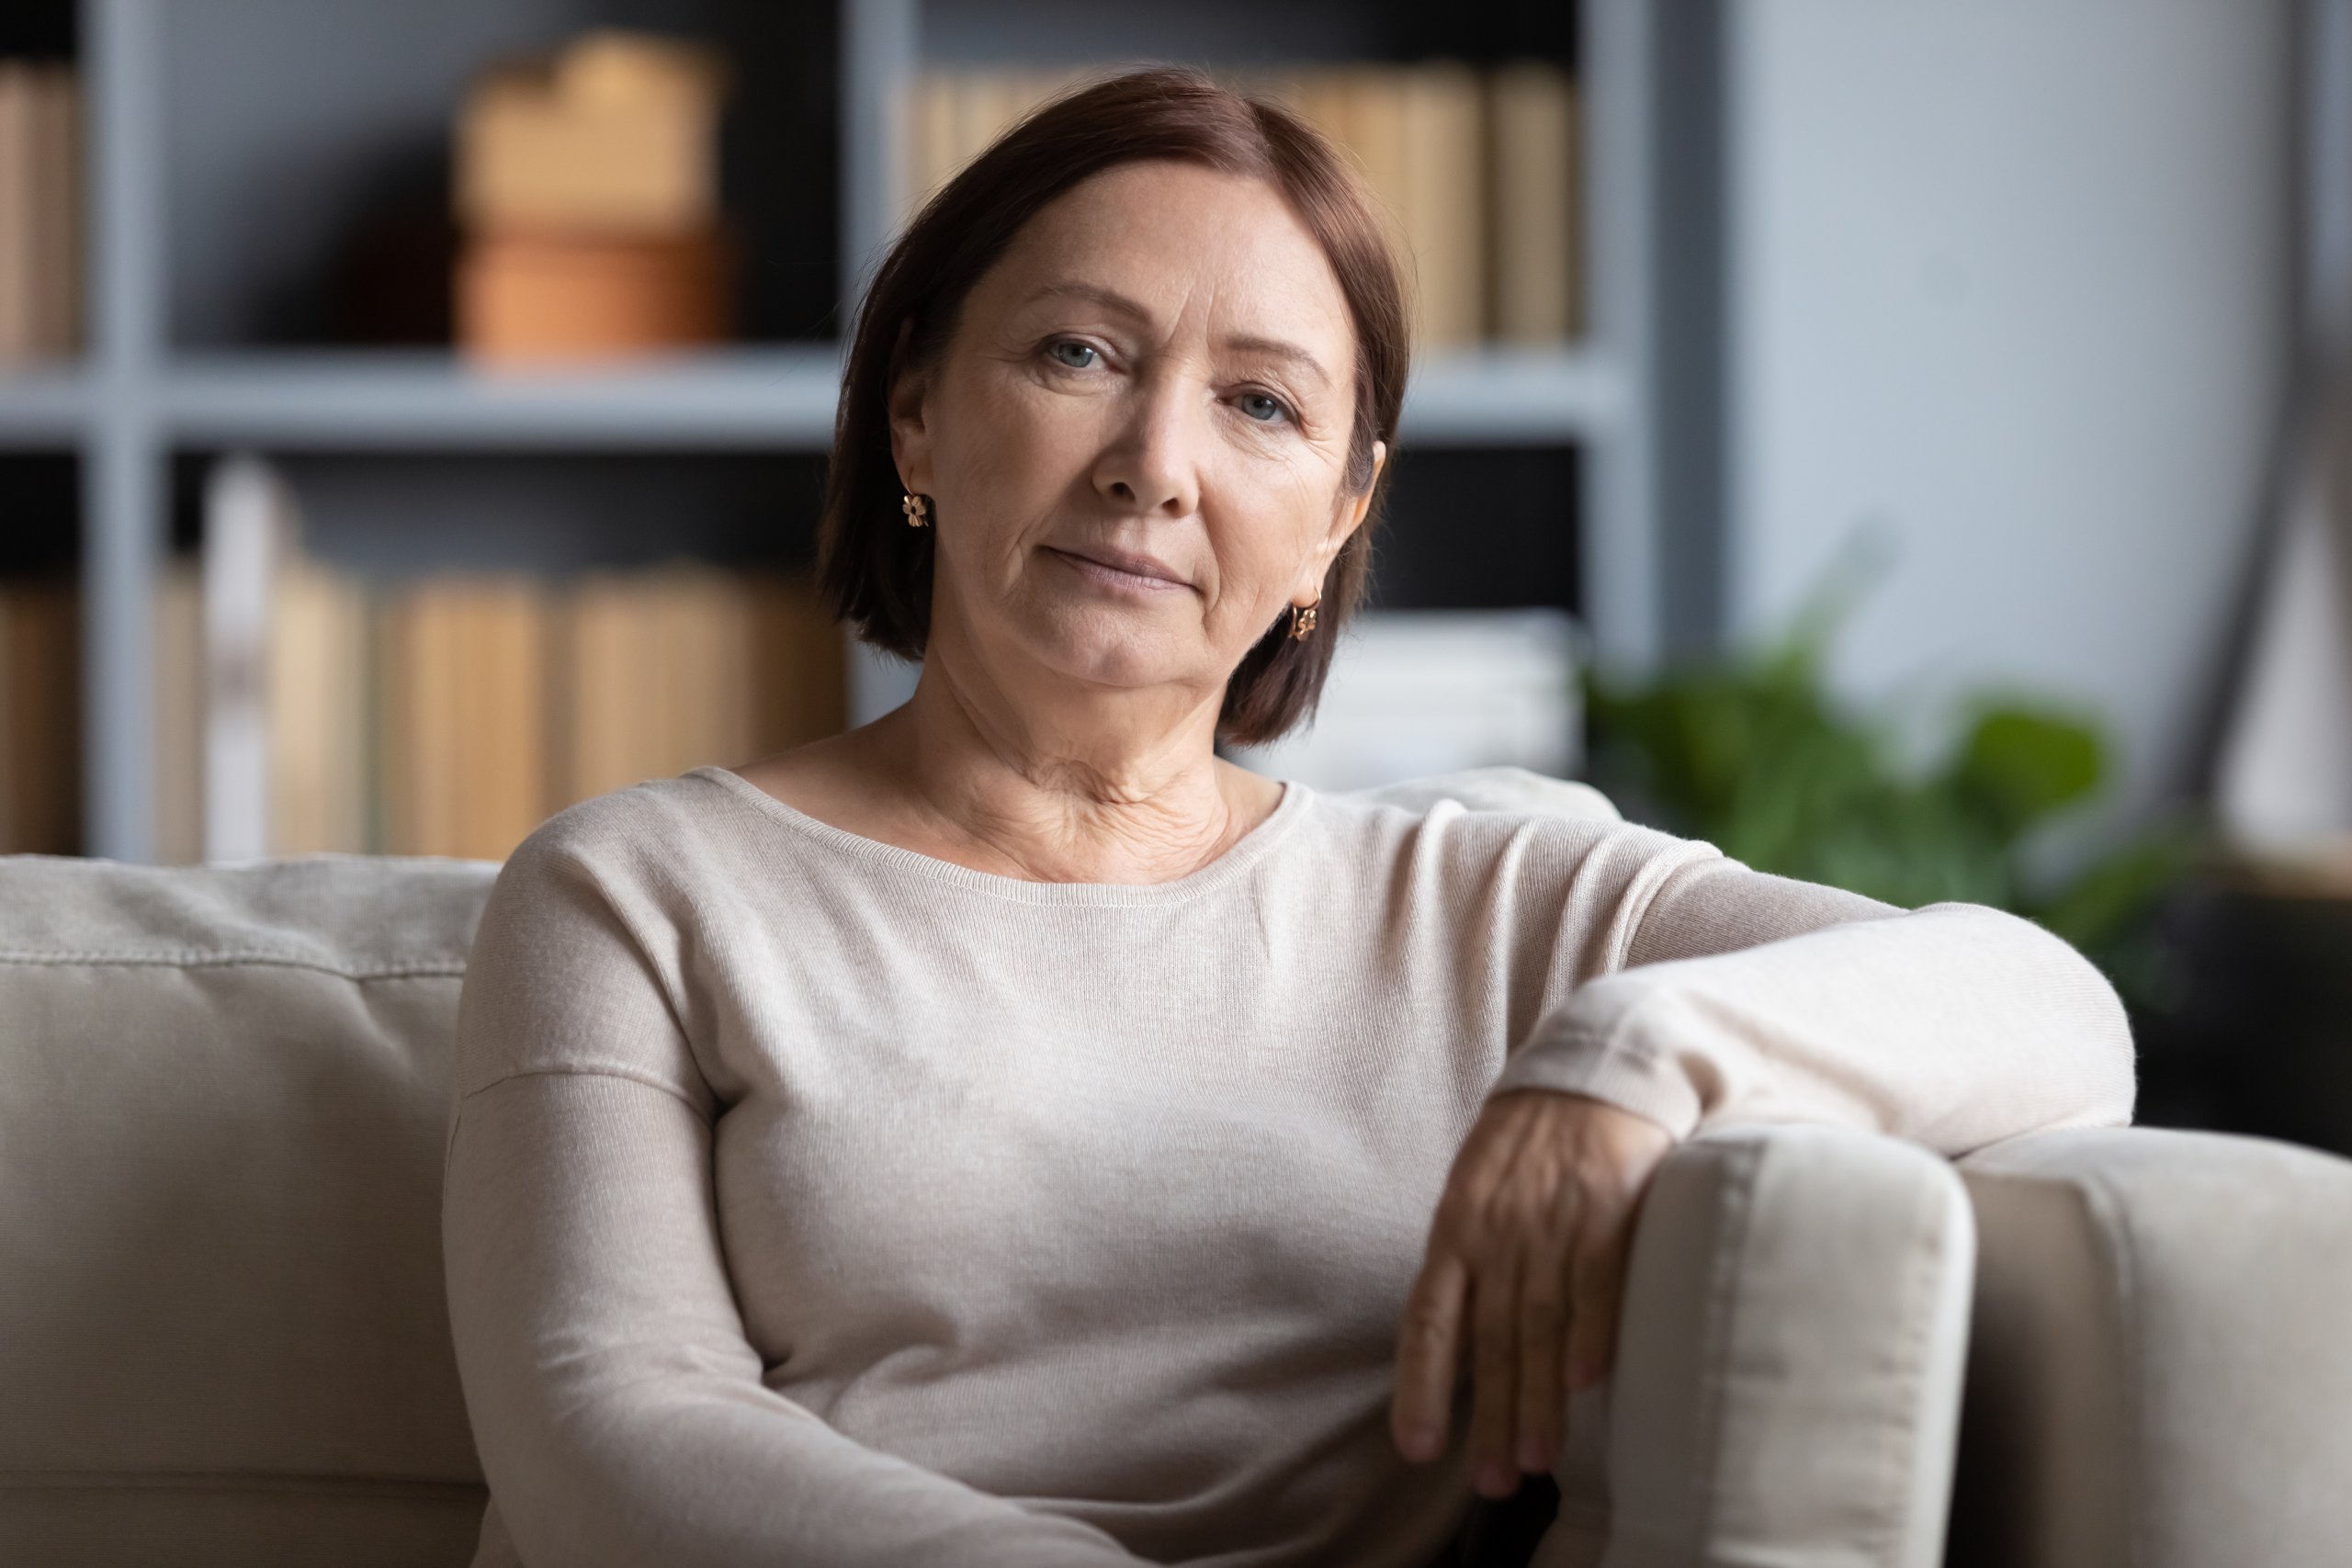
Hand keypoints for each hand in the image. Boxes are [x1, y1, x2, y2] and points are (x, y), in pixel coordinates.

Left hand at [1390, 1090, 1675, 1497]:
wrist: (1593, 1067)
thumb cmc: (1529, 1142)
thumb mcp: (1477, 1188)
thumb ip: (1469, 1259)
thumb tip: (1458, 1340)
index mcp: (1456, 1227)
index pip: (1428, 1318)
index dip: (1421, 1384)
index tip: (1418, 1448)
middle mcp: (1498, 1230)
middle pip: (1490, 1338)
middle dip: (1490, 1416)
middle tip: (1493, 1481)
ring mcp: (1553, 1219)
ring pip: (1541, 1323)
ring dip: (1538, 1398)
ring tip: (1535, 1458)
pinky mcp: (1610, 1204)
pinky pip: (1598, 1278)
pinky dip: (1592, 1330)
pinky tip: (1585, 1381)